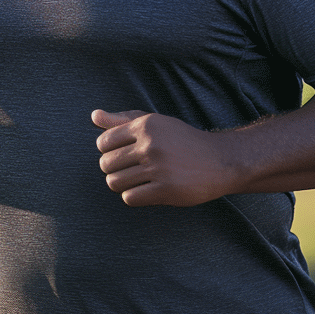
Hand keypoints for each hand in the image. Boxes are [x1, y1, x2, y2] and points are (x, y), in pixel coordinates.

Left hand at [92, 109, 237, 206]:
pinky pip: (129, 198)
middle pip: (106, 163)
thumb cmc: (182, 140)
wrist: (220, 160)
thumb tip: (94, 116)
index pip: (103, 142)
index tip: (122, 154)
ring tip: (136, 181)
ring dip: (121, 184)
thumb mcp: (155, 123)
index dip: (107, 150)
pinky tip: (145, 190)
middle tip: (129, 169)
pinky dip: (133, 196)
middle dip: (113, 169)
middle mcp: (150, 144)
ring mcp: (158, 168)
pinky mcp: (165, 190)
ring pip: (115, 182)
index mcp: (145, 125)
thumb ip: (123, 120)